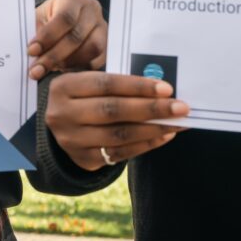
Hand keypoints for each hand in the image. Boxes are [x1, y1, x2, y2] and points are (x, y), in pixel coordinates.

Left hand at [28, 0, 106, 77]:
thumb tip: (29, 55)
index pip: (64, 18)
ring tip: (50, 71)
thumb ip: (33, 33)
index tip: (31, 51)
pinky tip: (63, 72)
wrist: (61, 22)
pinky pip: (97, 61)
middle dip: (54, 56)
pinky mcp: (108, 44)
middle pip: (77, 36)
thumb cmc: (45, 20)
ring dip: (68, 64)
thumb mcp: (36, 20)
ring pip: (92, 49)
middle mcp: (91, 9)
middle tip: (36, 70)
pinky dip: (79, 69)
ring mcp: (102, 26)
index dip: (47, 37)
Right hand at [45, 71, 188, 169]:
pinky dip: (146, 145)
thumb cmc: (83, 95)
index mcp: (63, 87)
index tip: (167, 88)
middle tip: (180, 107)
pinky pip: (120, 153)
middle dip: (151, 109)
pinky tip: (164, 136)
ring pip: (119, 135)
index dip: (137, 86)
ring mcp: (71, 140)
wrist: (60, 124)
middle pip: (113, 111)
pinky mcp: (83, 159)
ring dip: (153, 129)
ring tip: (177, 123)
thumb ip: (117, 83)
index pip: (105, 84)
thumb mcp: (87, 81)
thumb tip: (160, 89)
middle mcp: (62, 114)